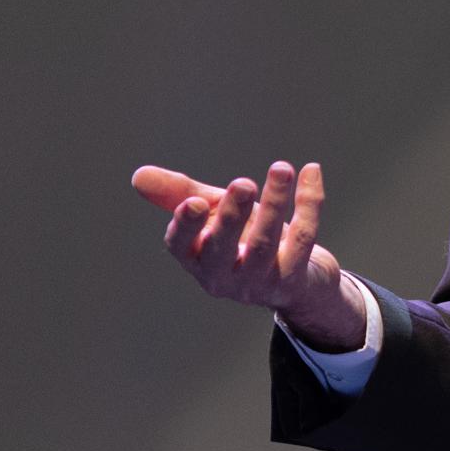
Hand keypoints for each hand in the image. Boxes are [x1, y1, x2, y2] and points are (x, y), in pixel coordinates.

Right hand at [131, 161, 366, 351]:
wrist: (300, 280)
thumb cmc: (247, 240)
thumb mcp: (214, 215)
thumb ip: (181, 195)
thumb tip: (138, 175)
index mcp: (196, 259)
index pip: (181, 246)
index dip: (186, 225)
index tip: (194, 202)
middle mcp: (223, 276)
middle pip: (224, 248)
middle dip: (231, 215)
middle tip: (242, 183)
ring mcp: (259, 282)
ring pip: (265, 243)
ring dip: (274, 203)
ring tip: (280, 169)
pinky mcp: (294, 278)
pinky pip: (303, 238)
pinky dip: (309, 203)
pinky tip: (311, 171)